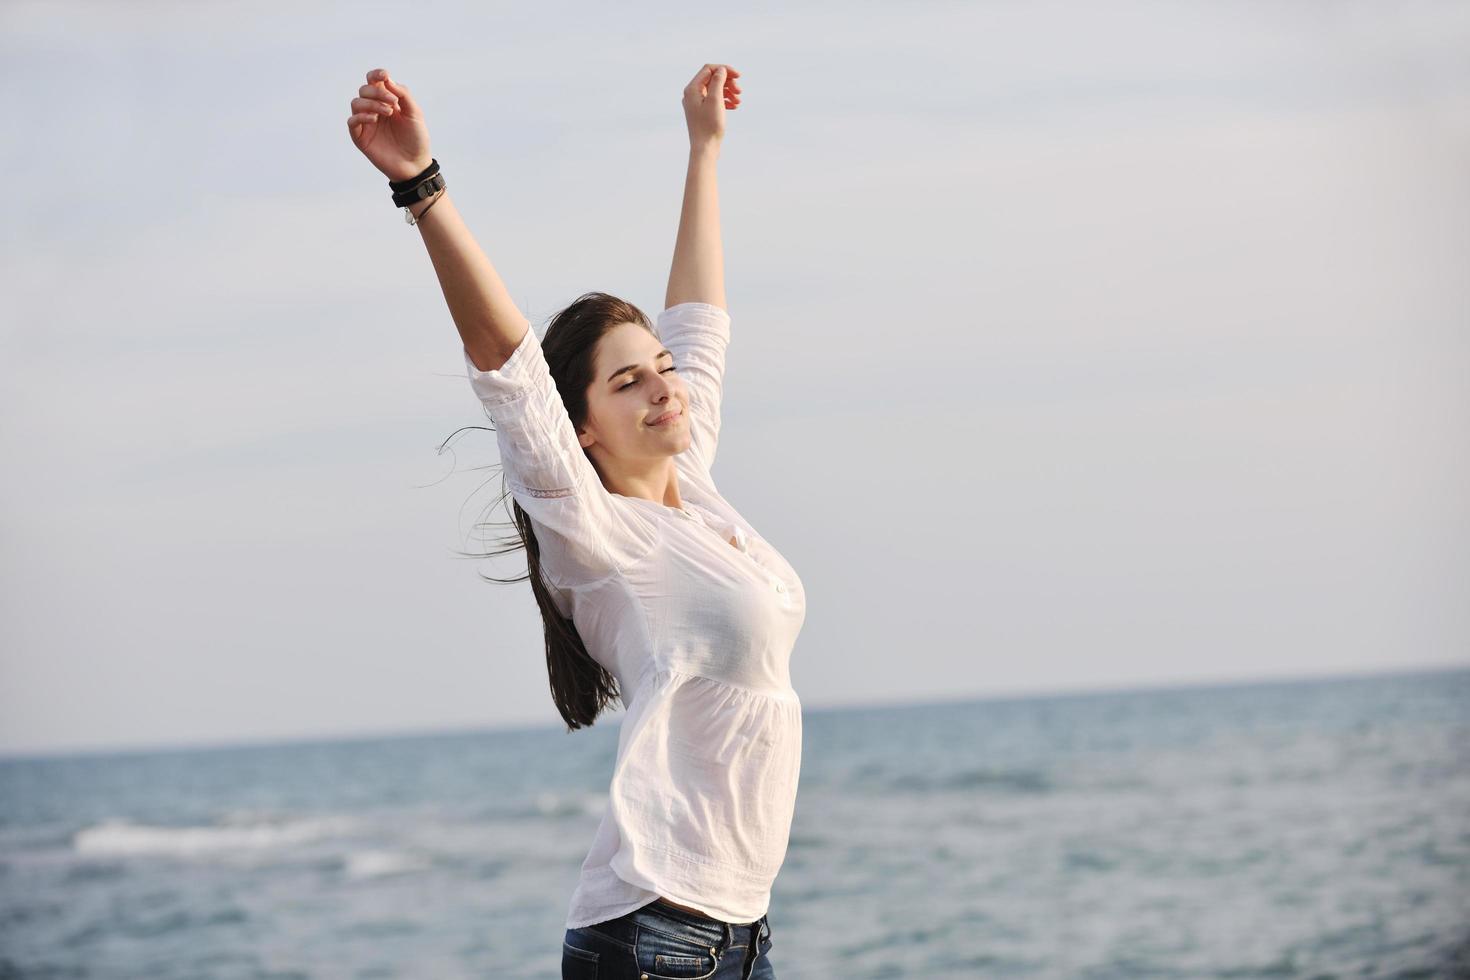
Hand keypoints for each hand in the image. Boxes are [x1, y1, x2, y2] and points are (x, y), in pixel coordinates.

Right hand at [347, 68, 432, 182]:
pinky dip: (361, 116)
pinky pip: (352, 121)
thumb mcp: (415, 113)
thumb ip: (403, 94)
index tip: (385, 75)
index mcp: (387, 101)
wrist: (415, 164)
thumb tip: (387, 79)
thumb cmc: (416, 139)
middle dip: (377, 91)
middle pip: (364, 89)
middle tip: (393, 103)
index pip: (374, 81)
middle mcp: (374, 109)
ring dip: (371, 103)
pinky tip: (375, 119)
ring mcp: (366, 123)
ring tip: (388, 112)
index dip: (376, 74)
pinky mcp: (360, 137)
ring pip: (356, 103)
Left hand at [682, 64, 740, 146]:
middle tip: (740, 91)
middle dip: (728, 82)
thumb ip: (717, 81)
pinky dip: (725, 100)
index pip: (709, 69)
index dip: (725, 70)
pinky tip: (735, 106)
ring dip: (728, 92)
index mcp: (692, 89)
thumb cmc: (709, 126)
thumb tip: (721, 69)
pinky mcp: (702, 112)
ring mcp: (696, 103)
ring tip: (738, 100)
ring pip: (715, 90)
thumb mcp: (715, 100)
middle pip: (712, 79)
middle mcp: (692, 94)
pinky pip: (714, 100)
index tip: (739, 76)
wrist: (705, 149)